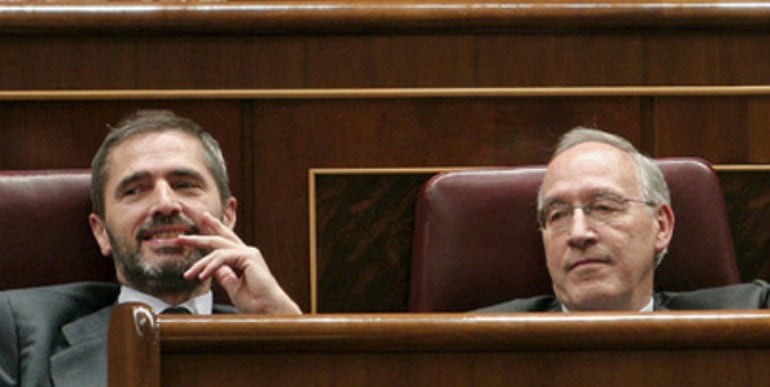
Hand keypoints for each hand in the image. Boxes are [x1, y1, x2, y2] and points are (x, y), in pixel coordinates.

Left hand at [180, 211, 300, 313]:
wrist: (269, 310)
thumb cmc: (255, 302)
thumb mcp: (232, 286)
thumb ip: (223, 275)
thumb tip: (212, 268)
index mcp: (244, 258)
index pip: (226, 239)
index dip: (214, 227)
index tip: (204, 218)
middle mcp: (247, 252)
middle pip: (219, 238)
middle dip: (199, 235)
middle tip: (181, 236)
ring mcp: (249, 253)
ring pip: (217, 250)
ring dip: (200, 263)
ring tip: (187, 274)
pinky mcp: (249, 257)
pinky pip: (223, 258)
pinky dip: (210, 267)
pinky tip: (201, 277)